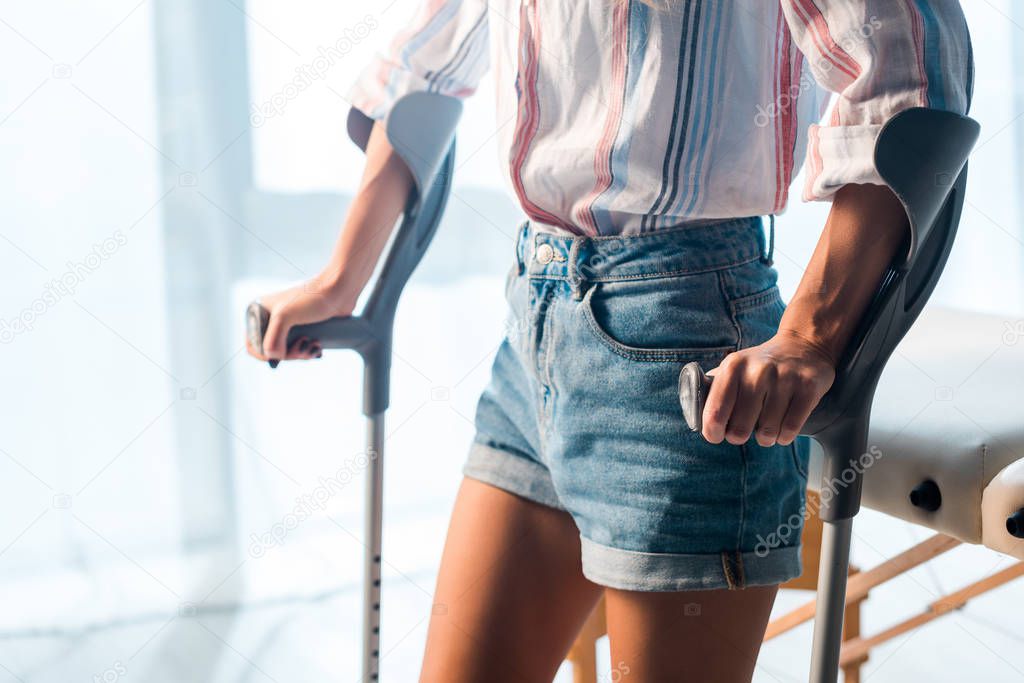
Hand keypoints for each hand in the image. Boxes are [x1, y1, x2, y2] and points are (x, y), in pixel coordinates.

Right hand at [245, 272, 356, 363]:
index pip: (252, 343)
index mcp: (259, 311)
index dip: (264, 354)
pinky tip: (318, 346)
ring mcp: (288, 323)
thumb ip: (273, 338)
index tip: (282, 355)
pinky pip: (301, 348)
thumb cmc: (312, 297)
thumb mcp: (285, 316)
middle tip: (304, 346)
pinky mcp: (303, 327)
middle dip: (289, 354)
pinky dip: (308, 351)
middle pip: (272, 350)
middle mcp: (271, 317)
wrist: (339, 289)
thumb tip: (274, 358)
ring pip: (288, 351)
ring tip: (314, 345)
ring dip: (302, 354)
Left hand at [701, 330, 835, 446]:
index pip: (715, 412)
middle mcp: (758, 371)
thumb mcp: (733, 368)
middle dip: (738, 437)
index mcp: (733, 367)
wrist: (802, 346)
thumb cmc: (760, 366)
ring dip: (765, 438)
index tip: (715, 436)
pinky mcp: (808, 387)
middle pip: (740, 429)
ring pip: (767, 432)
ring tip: (766, 429)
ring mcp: (785, 379)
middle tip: (742, 432)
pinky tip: (782, 429)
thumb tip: (695, 416)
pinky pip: (791, 429)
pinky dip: (784, 436)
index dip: (712, 432)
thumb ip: (715, 389)